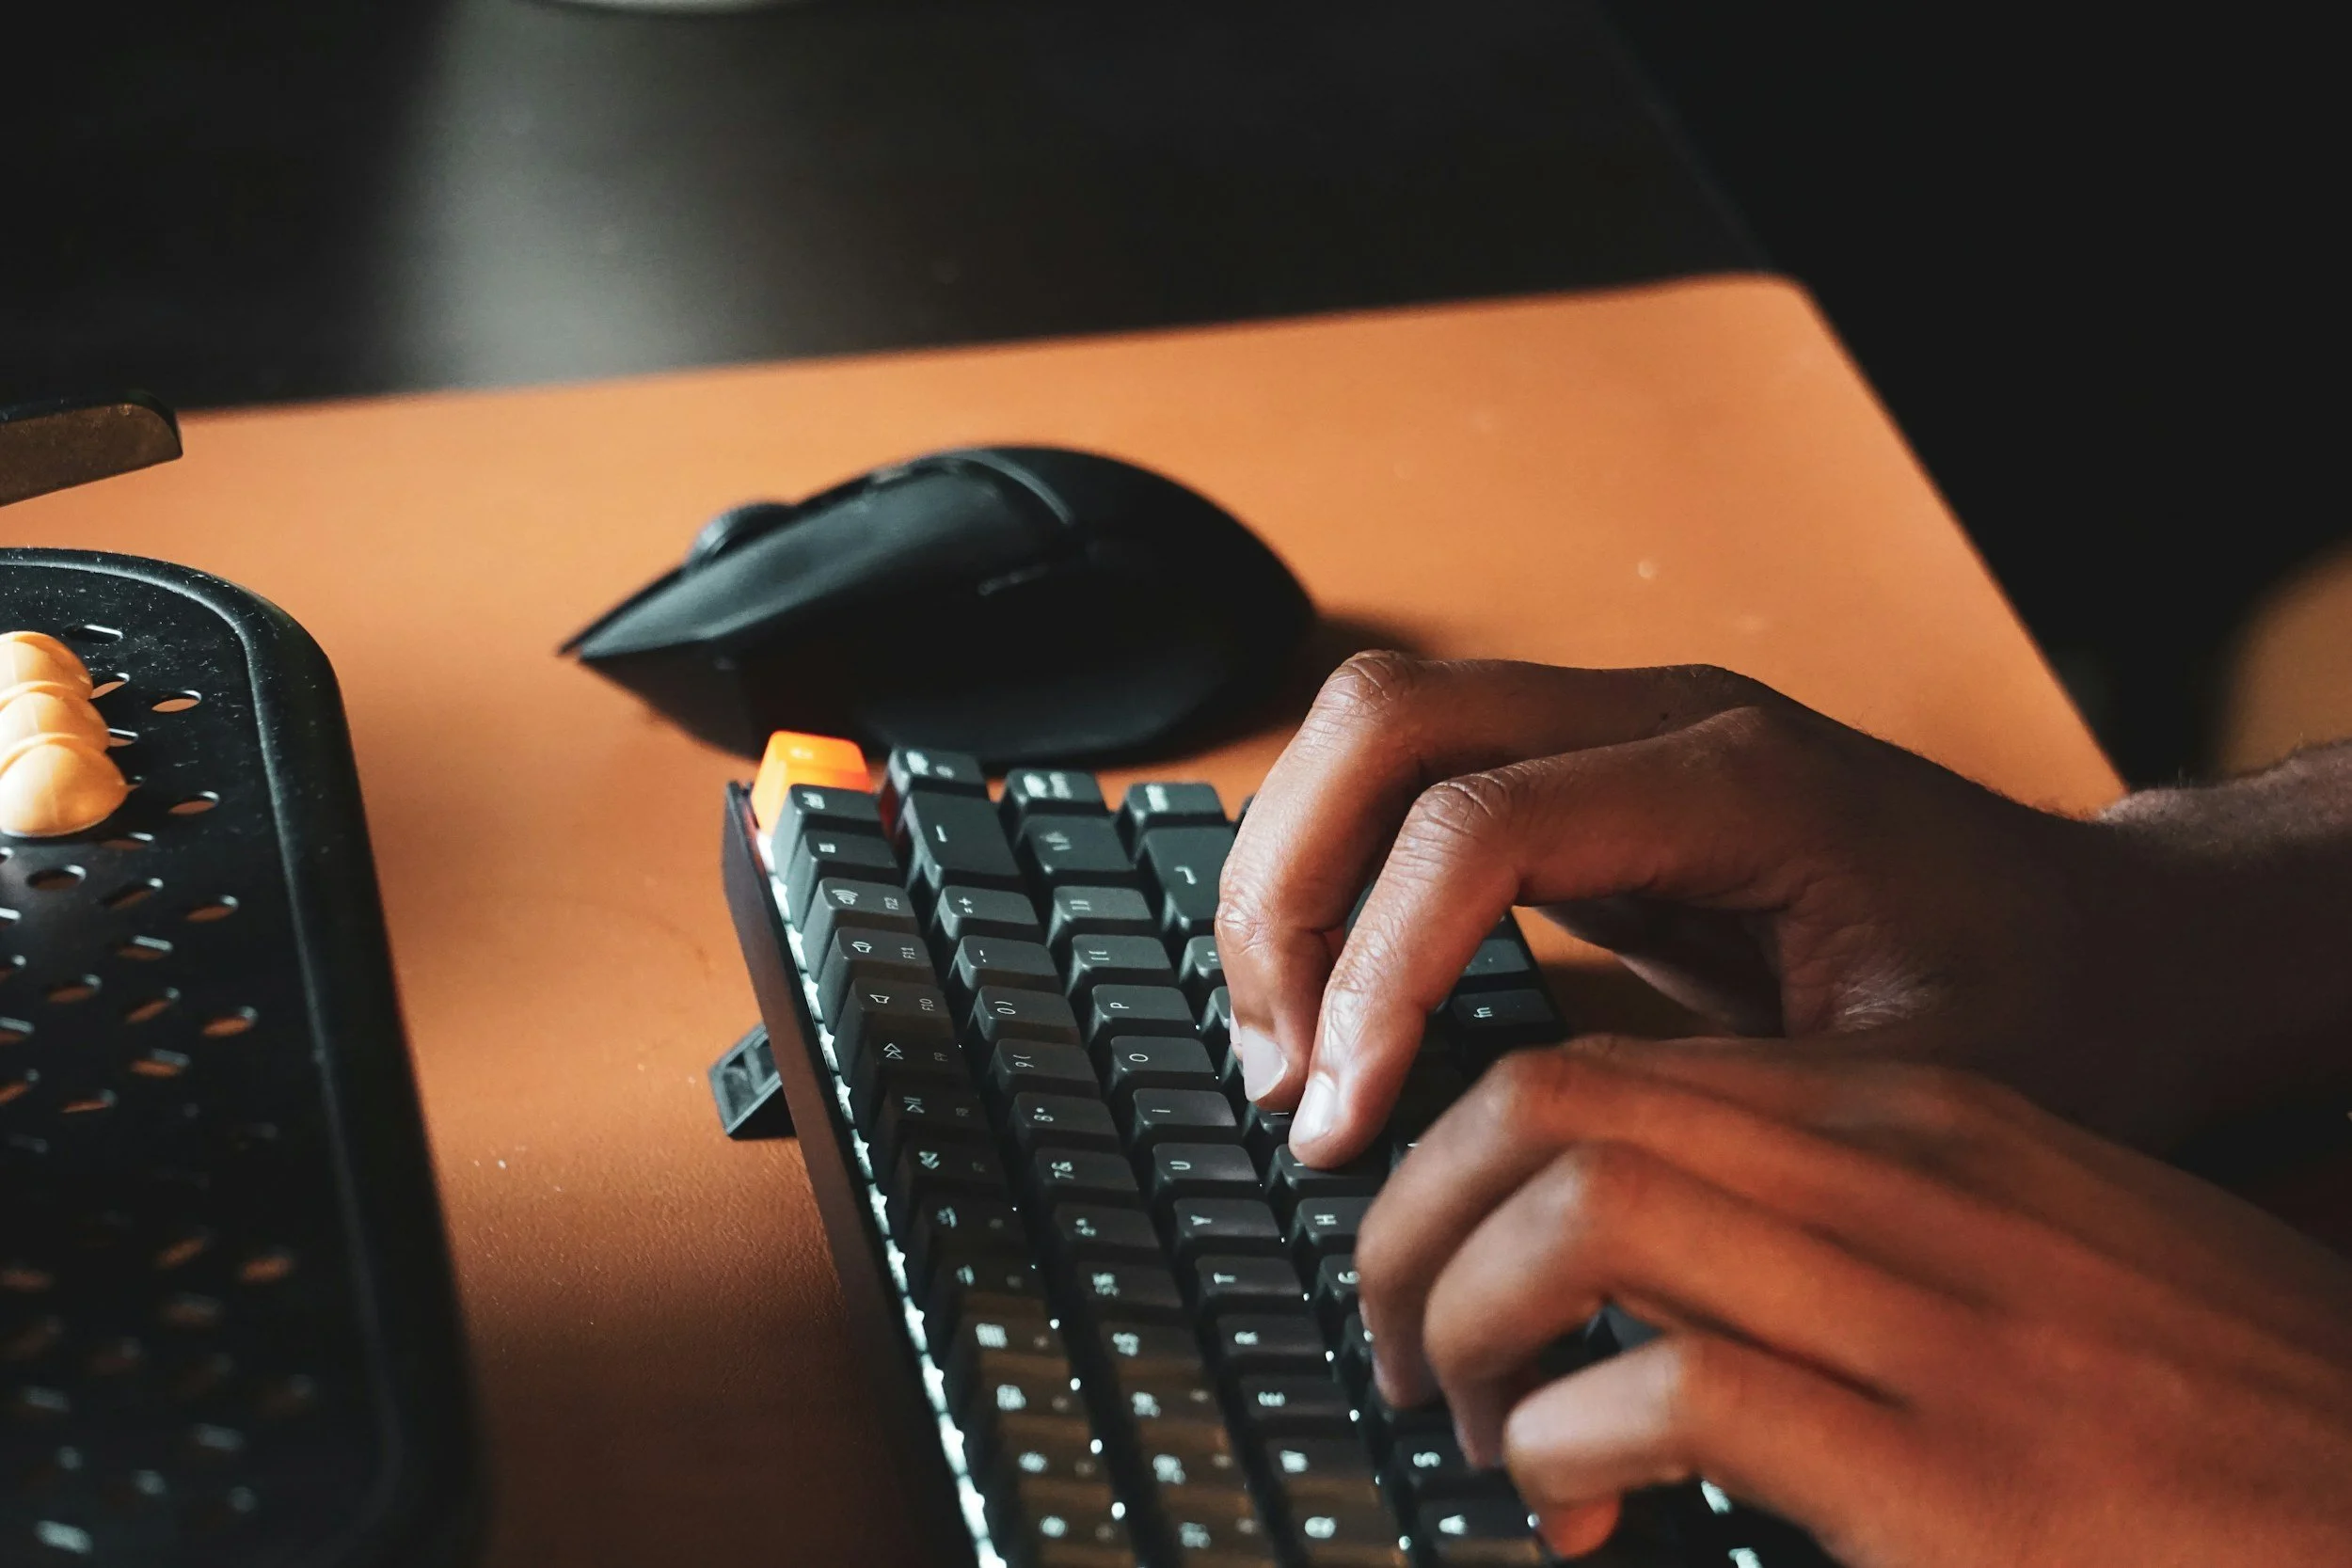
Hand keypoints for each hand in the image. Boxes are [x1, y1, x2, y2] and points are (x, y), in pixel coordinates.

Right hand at [1215, 653, 2351, 1164]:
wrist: (2117, 941)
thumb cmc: (2040, 1009)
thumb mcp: (1906, 1091)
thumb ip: (1714, 1106)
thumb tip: (1512, 1170)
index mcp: (1743, 778)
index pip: (1484, 820)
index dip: (1381, 968)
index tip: (1344, 1116)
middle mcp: (1661, 719)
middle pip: (1386, 719)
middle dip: (1289, 892)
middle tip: (1280, 1070)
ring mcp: (1617, 731)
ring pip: (1373, 728)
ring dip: (1291, 877)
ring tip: (1285, 1045)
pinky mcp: (1589, 779)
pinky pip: (1409, 783)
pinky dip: (1337, 880)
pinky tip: (1331, 1002)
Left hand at [1356, 1041, 2351, 1564]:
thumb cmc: (2212, 1405)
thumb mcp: (2029, 1257)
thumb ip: (1847, 1227)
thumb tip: (1647, 1274)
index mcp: (1918, 1121)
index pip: (1617, 1068)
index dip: (1473, 1159)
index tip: (1439, 1258)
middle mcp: (1907, 1177)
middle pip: (1555, 1109)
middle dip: (1418, 1219)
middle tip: (1405, 1342)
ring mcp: (1931, 1314)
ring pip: (1582, 1218)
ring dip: (1466, 1323)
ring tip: (1476, 1427)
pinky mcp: (1949, 1470)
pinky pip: (1667, 1394)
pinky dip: (1562, 1446)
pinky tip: (1573, 1507)